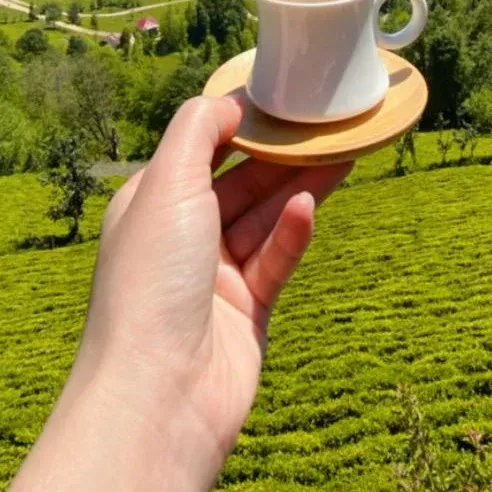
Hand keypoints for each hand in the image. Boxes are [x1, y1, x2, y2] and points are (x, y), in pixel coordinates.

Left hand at [78, 95, 350, 485]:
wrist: (161, 395)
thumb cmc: (152, 282)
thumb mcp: (166, 185)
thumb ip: (197, 132)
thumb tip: (229, 103)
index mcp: (149, 205)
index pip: (198, 150)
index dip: (238, 124)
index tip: (281, 96)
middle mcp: (179, 239)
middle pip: (239, 183)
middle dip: (281, 154)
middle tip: (328, 124)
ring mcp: (213, 278)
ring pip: (263, 219)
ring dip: (297, 186)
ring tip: (342, 155)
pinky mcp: (246, 313)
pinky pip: (275, 261)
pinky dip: (292, 234)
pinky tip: (310, 208)